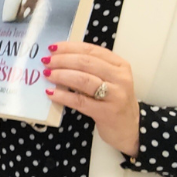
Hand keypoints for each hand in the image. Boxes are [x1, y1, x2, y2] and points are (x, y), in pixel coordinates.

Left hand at [45, 41, 138, 156]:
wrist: (129, 129)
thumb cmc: (115, 101)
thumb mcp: (111, 80)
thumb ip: (93, 69)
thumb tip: (61, 58)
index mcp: (120, 65)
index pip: (92, 50)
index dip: (70, 47)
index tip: (53, 48)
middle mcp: (120, 77)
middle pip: (86, 63)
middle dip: (63, 60)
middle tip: (47, 61)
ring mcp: (115, 95)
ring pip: (83, 80)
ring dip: (62, 75)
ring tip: (48, 75)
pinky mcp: (107, 112)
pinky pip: (80, 101)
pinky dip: (63, 96)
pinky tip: (52, 93)